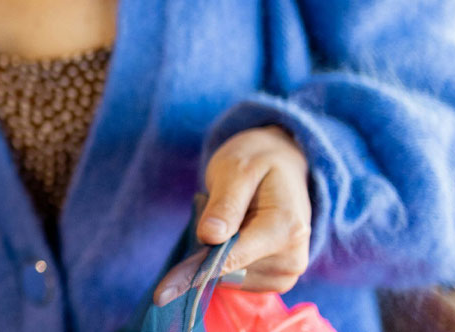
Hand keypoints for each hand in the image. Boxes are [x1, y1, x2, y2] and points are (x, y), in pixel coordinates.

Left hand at [155, 126, 312, 304]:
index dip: (195, 272)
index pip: (233, 259)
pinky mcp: (277, 278)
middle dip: (207, 251)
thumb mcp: (236, 169)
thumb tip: (210, 236)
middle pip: (229, 271)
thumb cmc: (257, 161)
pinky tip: (236, 234)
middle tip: (210, 212)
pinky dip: (227, 260)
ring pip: (231, 278)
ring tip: (232, 218)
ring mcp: (287, 271)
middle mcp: (292, 257)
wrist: (283, 163)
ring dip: (218, 253)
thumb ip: (225, 204)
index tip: (162, 292)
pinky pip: (238, 279)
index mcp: (285, 228)